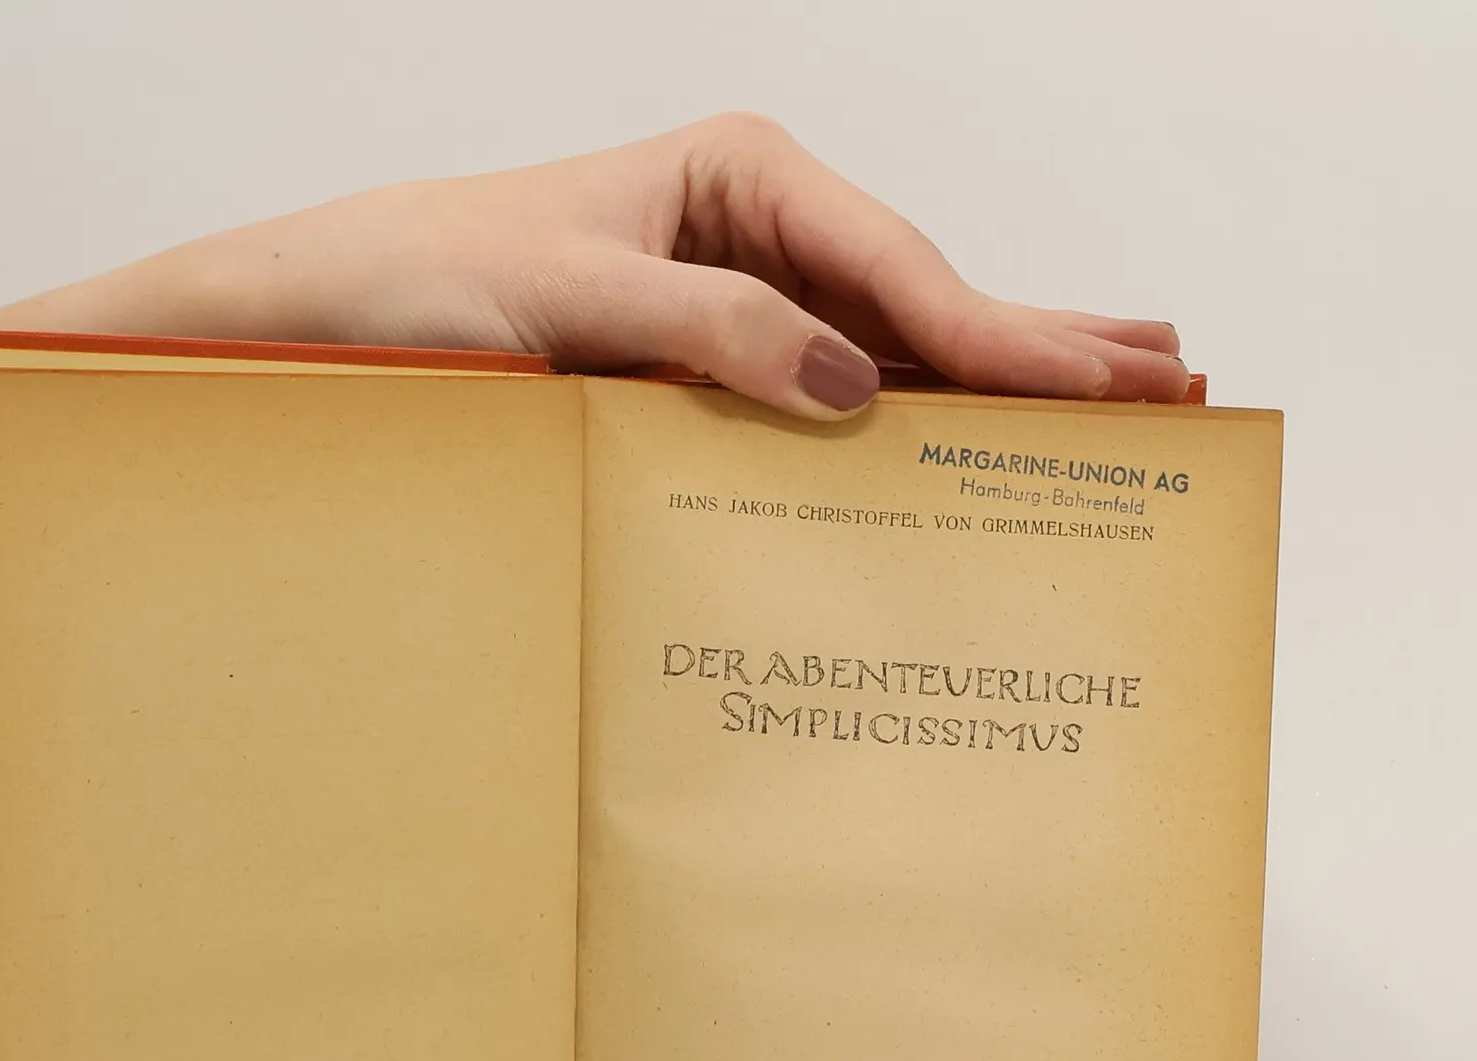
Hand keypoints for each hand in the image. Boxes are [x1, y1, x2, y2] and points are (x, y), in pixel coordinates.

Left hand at [0, 112, 1187, 418]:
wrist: (315, 323)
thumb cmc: (412, 284)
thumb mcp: (556, 300)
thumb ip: (701, 336)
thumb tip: (846, 387)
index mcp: (738, 181)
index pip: (899, 270)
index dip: (1005, 338)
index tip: (1103, 390)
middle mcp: (751, 237)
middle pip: (925, 302)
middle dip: (1041, 351)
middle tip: (1176, 391)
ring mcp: (734, 308)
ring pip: (890, 356)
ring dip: (994, 391)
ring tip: (1115, 410)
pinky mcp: (700, 377)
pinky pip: (822, 406)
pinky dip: (901, 432)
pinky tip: (965, 450)